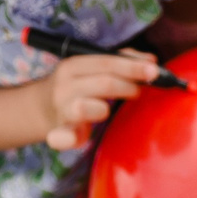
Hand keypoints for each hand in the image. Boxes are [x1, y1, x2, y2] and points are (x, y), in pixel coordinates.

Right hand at [38, 52, 156, 149]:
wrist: (42, 107)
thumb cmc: (78, 86)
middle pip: (103, 83)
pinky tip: (75, 138)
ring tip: (107, 110)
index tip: (154, 70)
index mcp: (74, 66)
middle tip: (139, 91)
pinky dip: (67, 138)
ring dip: (103, 109)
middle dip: (127, 86)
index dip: (132, 66)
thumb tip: (151, 59)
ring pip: (84, 107)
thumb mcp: (92, 68)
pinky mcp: (62, 133)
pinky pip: (62, 137)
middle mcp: (65, 86)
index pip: (107, 62)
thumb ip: (121, 62)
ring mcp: (62, 110)